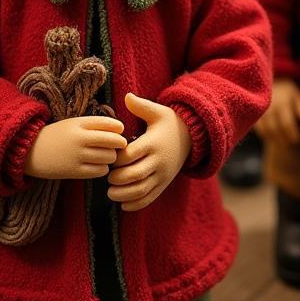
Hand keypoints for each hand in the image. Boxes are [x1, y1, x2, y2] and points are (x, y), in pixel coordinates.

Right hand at [24, 115, 125, 179]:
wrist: (31, 151)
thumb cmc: (56, 135)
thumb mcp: (73, 123)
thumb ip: (93, 125)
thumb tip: (119, 129)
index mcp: (79, 123)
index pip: (109, 123)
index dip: (118, 128)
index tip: (119, 131)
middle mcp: (80, 139)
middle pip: (114, 141)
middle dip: (118, 143)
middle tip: (117, 145)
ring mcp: (77, 156)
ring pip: (109, 157)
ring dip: (111, 157)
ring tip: (104, 155)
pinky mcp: (74, 172)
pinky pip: (100, 171)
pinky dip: (102, 168)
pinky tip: (97, 165)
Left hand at [107, 93, 190, 211]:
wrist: (191, 138)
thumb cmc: (169, 123)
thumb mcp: (158, 111)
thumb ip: (141, 106)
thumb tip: (126, 96)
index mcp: (153, 143)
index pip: (131, 155)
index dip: (118, 159)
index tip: (110, 157)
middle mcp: (159, 161)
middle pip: (136, 174)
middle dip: (118, 179)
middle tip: (108, 177)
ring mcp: (162, 175)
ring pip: (142, 190)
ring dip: (124, 194)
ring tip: (111, 192)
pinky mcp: (164, 185)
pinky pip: (150, 198)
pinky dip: (135, 204)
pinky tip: (123, 203)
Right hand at [255, 78, 299, 145]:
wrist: (266, 80)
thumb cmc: (285, 89)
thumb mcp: (296, 94)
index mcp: (283, 103)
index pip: (287, 124)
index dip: (292, 134)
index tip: (297, 139)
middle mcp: (270, 108)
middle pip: (275, 130)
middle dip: (283, 139)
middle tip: (289, 143)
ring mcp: (260, 111)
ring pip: (265, 131)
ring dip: (274, 139)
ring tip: (280, 142)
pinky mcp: (254, 113)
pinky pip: (258, 128)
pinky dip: (264, 135)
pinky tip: (270, 136)